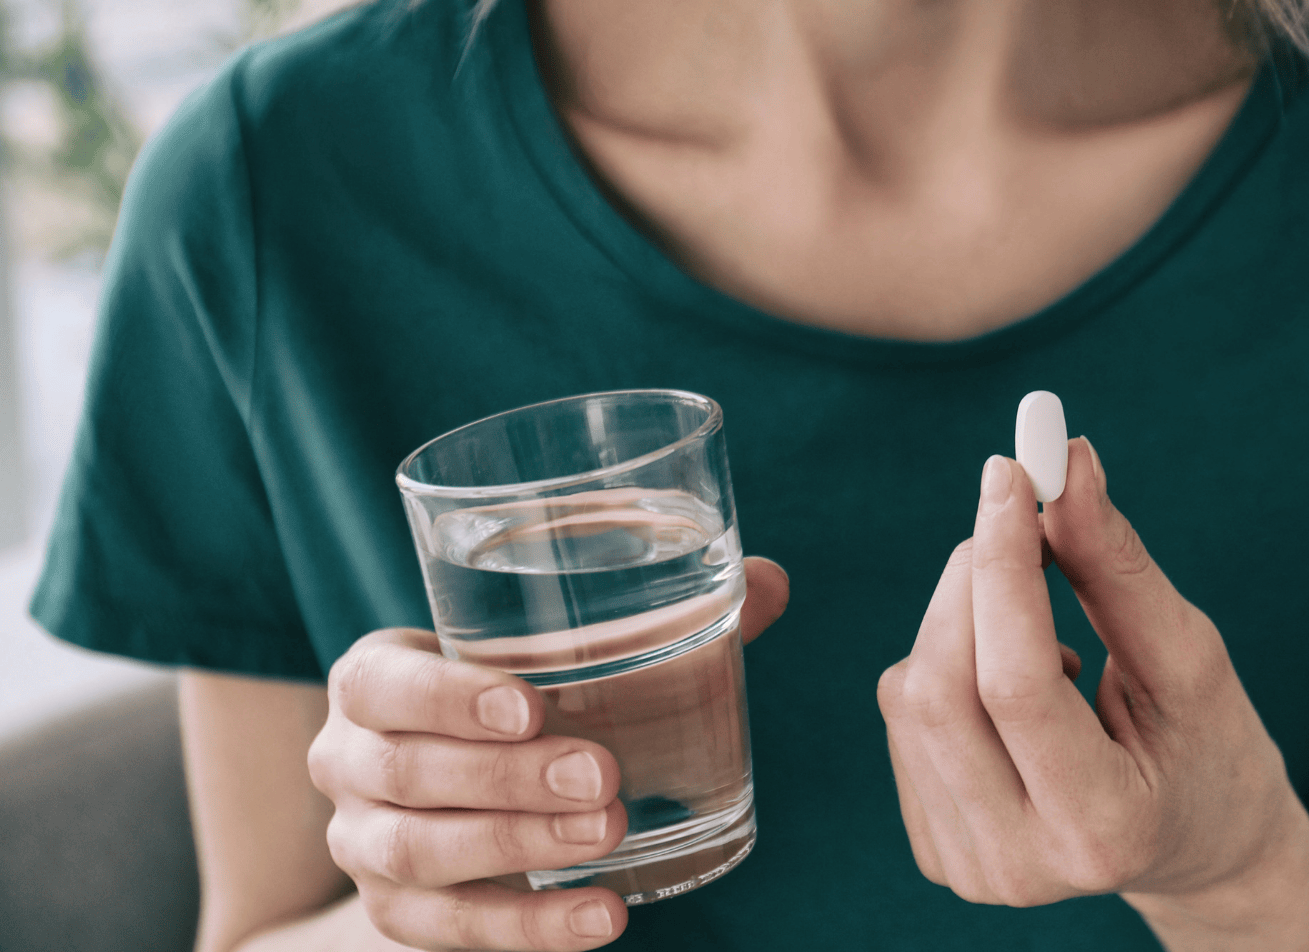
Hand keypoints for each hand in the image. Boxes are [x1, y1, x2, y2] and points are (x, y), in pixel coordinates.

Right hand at [307, 556, 789, 950]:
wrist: (447, 792)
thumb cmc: (515, 697)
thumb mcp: (558, 653)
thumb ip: (658, 616)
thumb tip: (771, 581)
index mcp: (372, 678)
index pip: (382, 682)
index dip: (446, 695)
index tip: (532, 703)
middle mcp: (346, 761)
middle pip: (406, 775)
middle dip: (507, 779)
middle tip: (604, 775)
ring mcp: (363, 845)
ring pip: (421, 856)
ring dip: (518, 849)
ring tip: (609, 836)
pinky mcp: (395, 915)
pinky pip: (451, 931)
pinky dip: (530, 930)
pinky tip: (603, 919)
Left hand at [876, 440, 1308, 926]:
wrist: (1199, 848)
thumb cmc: (1212, 747)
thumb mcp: (1189, 658)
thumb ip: (1116, 567)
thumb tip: (1067, 460)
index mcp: (1101, 828)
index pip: (1015, 684)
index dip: (1005, 567)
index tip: (1011, 472)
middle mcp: (1020, 866)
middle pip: (942, 688)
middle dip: (973, 577)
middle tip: (1020, 514)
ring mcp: (969, 867)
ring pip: (911, 696)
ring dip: (961, 616)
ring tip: (1043, 629)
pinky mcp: (938, 850)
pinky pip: (904, 718)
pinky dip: (949, 662)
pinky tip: (1013, 687)